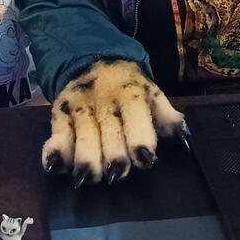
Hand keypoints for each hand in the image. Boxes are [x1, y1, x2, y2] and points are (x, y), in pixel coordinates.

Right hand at [42, 60, 185, 186]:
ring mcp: (79, 107)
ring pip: (82, 133)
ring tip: (89, 178)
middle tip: (116, 175)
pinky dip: (56, 151)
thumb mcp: (153, 95)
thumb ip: (168, 117)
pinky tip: (57, 168)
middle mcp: (103, 100)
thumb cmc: (130, 89)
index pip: (135, 113)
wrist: (94, 61)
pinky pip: (56, 133)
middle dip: (112, 153)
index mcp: (131, 94)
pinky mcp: (59, 113)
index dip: (140, 136)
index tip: (145, 160)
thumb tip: (183, 141)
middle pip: (107, 128)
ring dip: (85, 157)